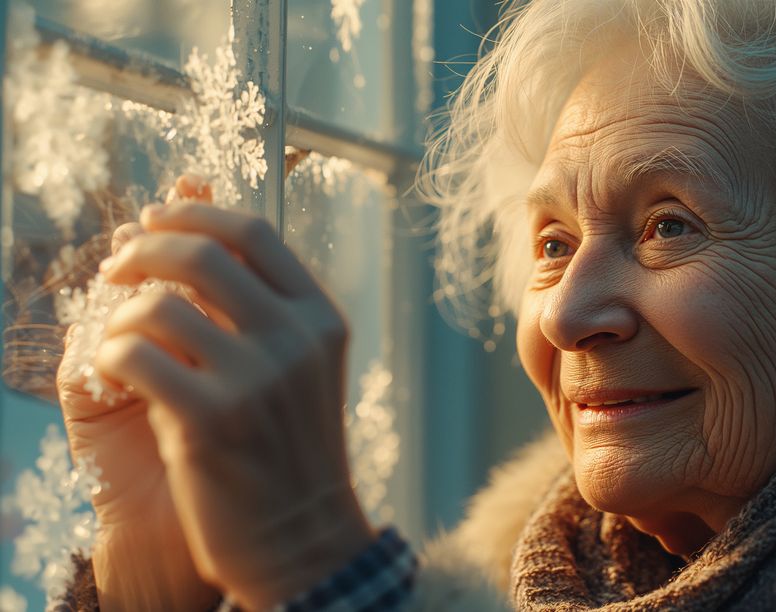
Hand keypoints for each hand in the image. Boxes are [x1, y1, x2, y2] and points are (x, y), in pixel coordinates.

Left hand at [93, 176, 373, 608]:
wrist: (300, 538)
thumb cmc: (289, 450)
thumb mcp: (297, 368)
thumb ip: (255, 304)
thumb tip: (189, 231)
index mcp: (319, 319)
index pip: (254, 233)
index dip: (194, 213)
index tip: (154, 217)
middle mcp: (294, 340)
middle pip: (202, 254)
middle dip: (143, 250)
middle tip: (116, 267)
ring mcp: (256, 379)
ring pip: (158, 304)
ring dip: (121, 314)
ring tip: (120, 339)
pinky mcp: (211, 419)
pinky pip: (132, 355)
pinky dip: (109, 357)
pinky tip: (117, 376)